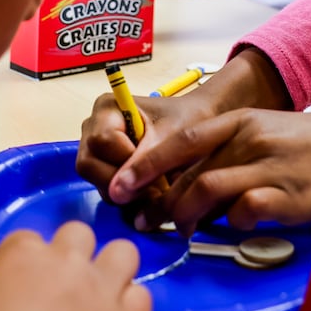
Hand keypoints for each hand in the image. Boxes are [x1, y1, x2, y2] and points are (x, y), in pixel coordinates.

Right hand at [0, 224, 149, 310]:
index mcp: (20, 254)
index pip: (33, 239)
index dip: (30, 264)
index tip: (26, 285)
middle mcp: (65, 264)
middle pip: (81, 235)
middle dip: (73, 257)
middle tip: (64, 290)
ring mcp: (99, 293)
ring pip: (124, 254)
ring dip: (112, 271)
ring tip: (99, 300)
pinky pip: (144, 299)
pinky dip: (131, 309)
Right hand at [75, 48, 293, 205]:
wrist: (219, 122)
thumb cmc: (201, 118)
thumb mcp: (180, 136)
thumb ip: (151, 160)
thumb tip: (122, 190)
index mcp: (108, 105)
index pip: (98, 143)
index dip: (123, 166)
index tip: (149, 180)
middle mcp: (99, 124)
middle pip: (90, 165)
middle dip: (123, 184)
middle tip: (155, 198)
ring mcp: (105, 148)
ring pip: (100, 181)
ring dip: (129, 196)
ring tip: (160, 202)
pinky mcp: (118, 170)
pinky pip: (114, 190)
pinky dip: (135, 200)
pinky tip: (159, 205)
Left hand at [114, 109, 310, 233]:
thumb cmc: (302, 145)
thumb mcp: (259, 133)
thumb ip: (222, 153)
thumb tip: (183, 185)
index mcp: (239, 123)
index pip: (180, 142)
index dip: (145, 165)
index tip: (117, 186)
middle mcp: (250, 141)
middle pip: (189, 173)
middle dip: (160, 202)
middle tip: (146, 221)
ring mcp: (269, 168)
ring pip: (208, 191)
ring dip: (187, 216)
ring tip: (182, 230)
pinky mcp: (289, 197)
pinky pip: (245, 211)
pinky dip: (231, 222)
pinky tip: (233, 226)